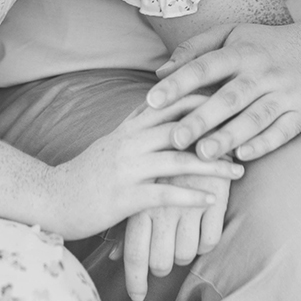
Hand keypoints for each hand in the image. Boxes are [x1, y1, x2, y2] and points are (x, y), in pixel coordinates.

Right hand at [41, 101, 243, 242]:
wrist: (53, 198)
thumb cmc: (86, 174)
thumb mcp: (111, 142)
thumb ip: (135, 124)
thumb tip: (156, 102)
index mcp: (128, 129)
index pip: (168, 104)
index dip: (200, 99)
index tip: (231, 99)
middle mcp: (128, 143)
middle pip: (179, 127)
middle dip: (216, 130)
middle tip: (247, 132)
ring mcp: (126, 169)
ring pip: (177, 160)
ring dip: (212, 166)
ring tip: (239, 171)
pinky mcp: (124, 196)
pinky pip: (163, 194)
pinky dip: (189, 196)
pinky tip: (211, 200)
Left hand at [120, 171, 229, 300]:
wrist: (194, 133)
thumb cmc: (160, 169)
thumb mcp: (139, 192)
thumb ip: (126, 226)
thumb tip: (113, 258)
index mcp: (138, 205)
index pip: (134, 254)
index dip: (135, 281)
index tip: (136, 298)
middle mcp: (160, 209)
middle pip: (160, 262)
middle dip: (160, 269)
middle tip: (161, 264)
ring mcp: (187, 207)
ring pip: (185, 255)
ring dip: (182, 254)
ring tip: (180, 238)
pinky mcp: (213, 202)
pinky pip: (209, 242)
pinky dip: (204, 242)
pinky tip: (199, 228)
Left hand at [146, 16, 300, 164]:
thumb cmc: (264, 46)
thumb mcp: (231, 35)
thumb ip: (194, 50)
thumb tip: (160, 72)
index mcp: (241, 52)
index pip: (204, 67)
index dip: (177, 83)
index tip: (151, 100)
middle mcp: (263, 73)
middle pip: (228, 97)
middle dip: (200, 119)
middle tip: (173, 139)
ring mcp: (285, 94)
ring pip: (255, 118)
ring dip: (228, 137)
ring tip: (202, 154)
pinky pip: (282, 131)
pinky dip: (263, 144)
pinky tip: (241, 156)